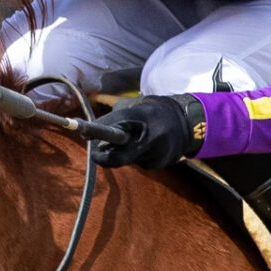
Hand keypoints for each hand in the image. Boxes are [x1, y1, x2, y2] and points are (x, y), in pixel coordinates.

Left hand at [89, 94, 205, 169]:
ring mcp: (155, 153)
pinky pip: (138, 163)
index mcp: (141, 116)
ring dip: (121, 152)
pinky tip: (146, 147)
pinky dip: (135, 156)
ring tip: (133, 140)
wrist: (187, 122)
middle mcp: (149, 137)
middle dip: (103, 156)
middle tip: (96, 152)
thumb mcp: (135, 106)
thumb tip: (90, 132)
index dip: (95, 131)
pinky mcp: (159, 163)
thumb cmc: (154, 111)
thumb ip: (115, 118)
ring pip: (126, 159)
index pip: (113, 127)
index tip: (83, 133)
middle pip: (117, 158)